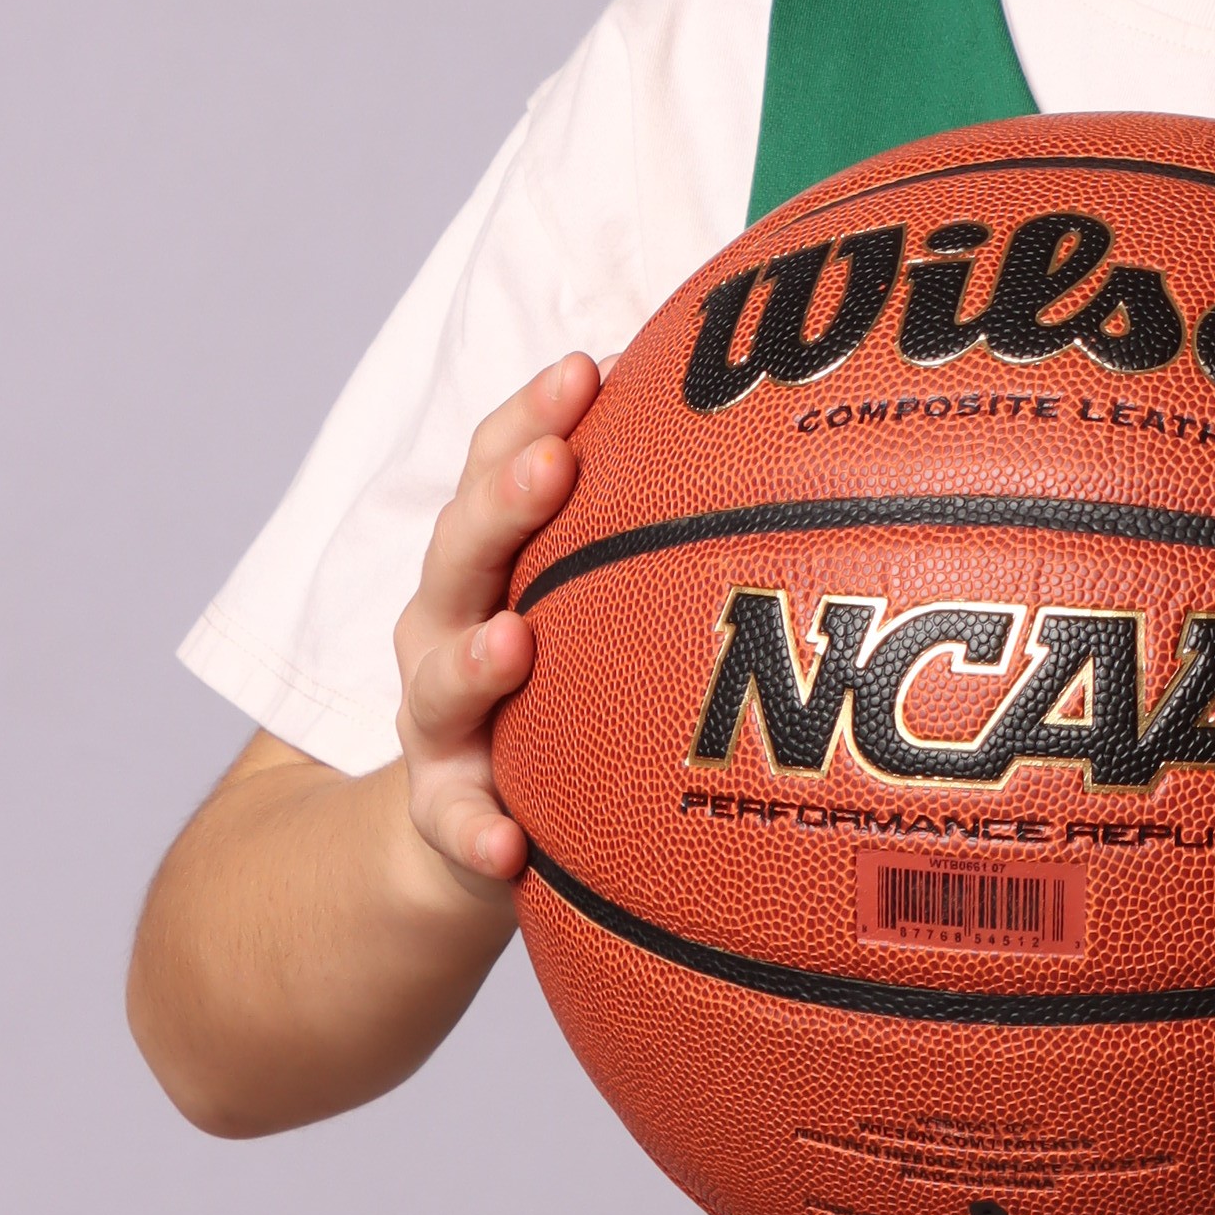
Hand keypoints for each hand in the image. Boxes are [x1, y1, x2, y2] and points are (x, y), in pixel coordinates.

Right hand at [387, 354, 600, 896]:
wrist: (471, 813)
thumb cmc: (559, 675)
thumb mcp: (584, 592)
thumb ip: (646, 526)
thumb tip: (777, 429)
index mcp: (487, 559)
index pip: (498, 465)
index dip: (533, 414)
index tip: (588, 368)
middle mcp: (446, 625)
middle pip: (459, 553)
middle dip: (501, 505)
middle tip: (552, 466)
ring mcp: (437, 720)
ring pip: (438, 685)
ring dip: (469, 663)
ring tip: (512, 644)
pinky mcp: (443, 809)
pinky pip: (452, 825)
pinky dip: (472, 832)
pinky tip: (507, 846)